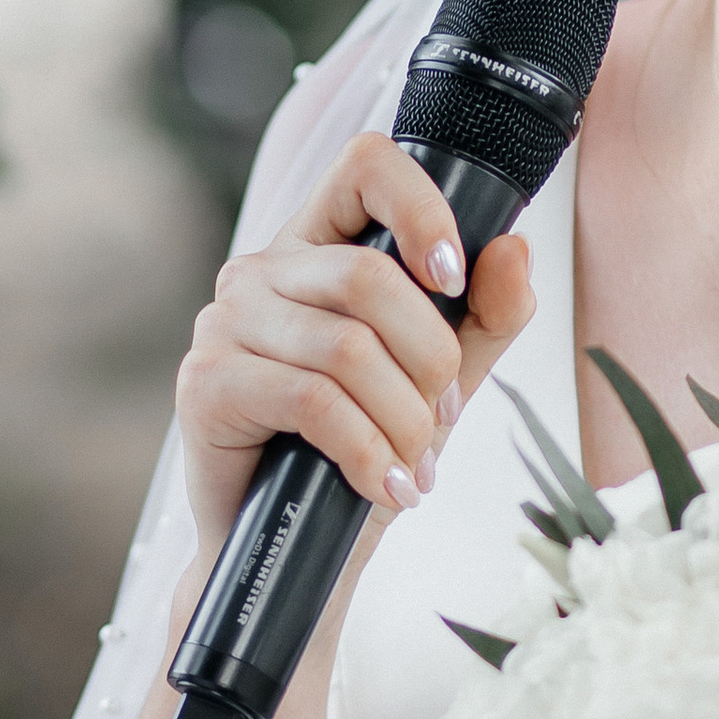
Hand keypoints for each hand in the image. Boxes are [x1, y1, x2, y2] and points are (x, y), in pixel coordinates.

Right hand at [174, 130, 536, 548]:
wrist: (293, 552)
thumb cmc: (359, 452)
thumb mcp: (440, 382)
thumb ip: (484, 317)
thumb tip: (513, 251)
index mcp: (316, 247)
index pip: (365, 165)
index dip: (421, 207)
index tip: (453, 279)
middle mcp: (260, 271)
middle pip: (370, 275)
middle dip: (430, 360)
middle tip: (439, 420)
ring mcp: (224, 323)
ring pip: (347, 347)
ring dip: (403, 421)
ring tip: (412, 466)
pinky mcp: (205, 383)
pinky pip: (312, 400)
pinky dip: (364, 449)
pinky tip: (381, 485)